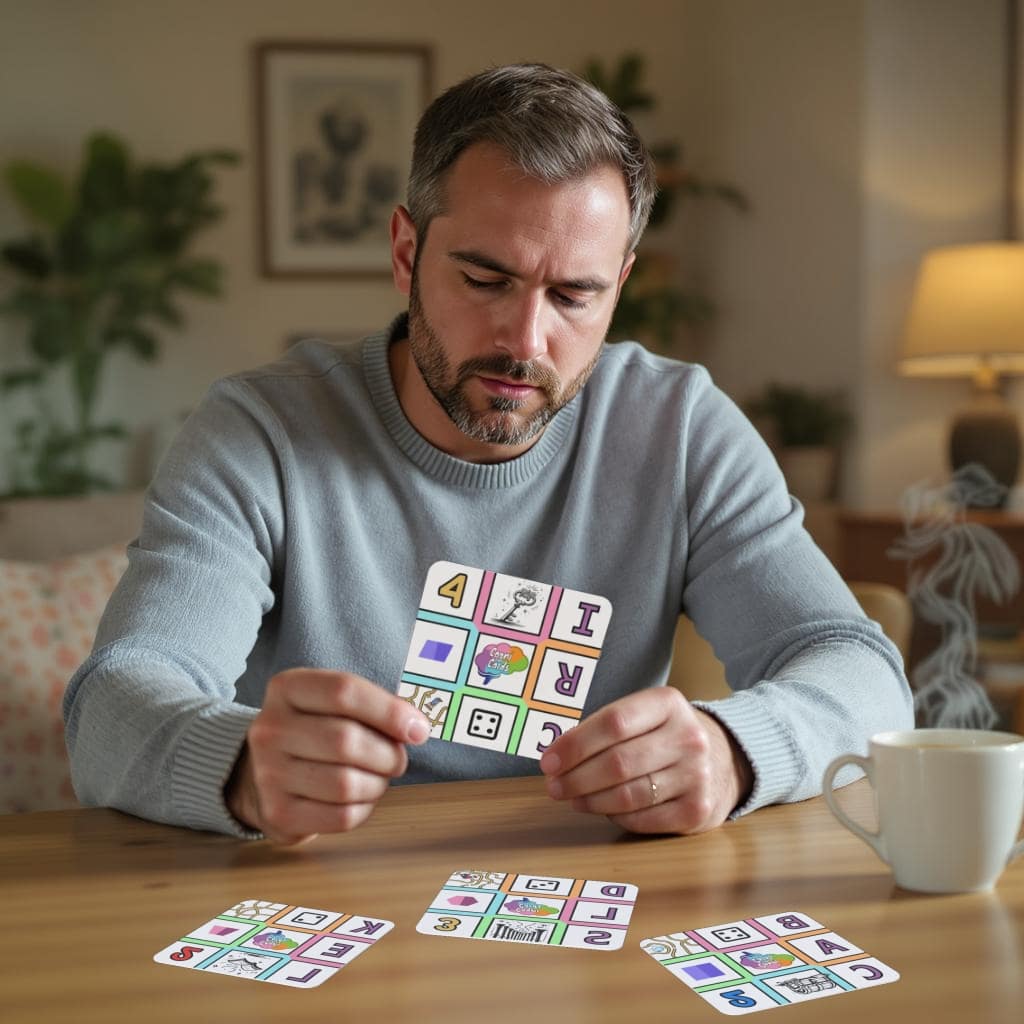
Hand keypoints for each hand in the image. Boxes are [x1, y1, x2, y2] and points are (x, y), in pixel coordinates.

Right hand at [225, 668, 429, 843]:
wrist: (261, 771)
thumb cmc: (314, 731)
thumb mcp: (332, 703)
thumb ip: (373, 705)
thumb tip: (416, 727)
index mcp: (287, 689)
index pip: (344, 691)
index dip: (389, 711)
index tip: (418, 728)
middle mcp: (270, 728)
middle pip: (346, 741)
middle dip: (387, 754)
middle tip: (397, 759)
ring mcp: (268, 772)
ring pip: (346, 783)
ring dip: (377, 784)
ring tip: (378, 778)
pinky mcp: (277, 812)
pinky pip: (341, 817)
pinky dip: (364, 809)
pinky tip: (361, 798)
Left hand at [539, 688, 752, 833]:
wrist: (725, 758)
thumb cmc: (666, 735)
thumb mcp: (645, 715)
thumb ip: (605, 729)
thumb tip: (556, 755)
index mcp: (668, 703)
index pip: (613, 723)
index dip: (575, 744)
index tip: (548, 760)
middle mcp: (688, 737)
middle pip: (617, 762)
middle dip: (576, 777)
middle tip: (553, 785)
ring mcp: (697, 776)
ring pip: (628, 795)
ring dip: (590, 799)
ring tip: (572, 797)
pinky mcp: (698, 810)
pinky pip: (643, 819)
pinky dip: (615, 816)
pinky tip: (603, 808)